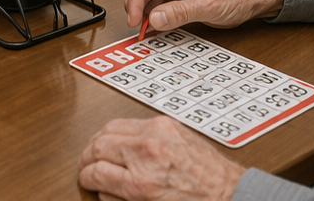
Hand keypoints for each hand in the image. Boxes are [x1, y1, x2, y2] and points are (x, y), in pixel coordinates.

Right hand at [78, 117, 244, 200]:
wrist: (229, 193)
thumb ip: (120, 198)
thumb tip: (102, 189)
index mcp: (142, 183)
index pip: (96, 173)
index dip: (85, 178)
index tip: (86, 180)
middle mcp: (147, 153)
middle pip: (97, 145)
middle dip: (86, 157)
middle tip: (86, 166)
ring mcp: (156, 133)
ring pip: (109, 127)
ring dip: (99, 140)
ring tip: (98, 151)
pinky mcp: (166, 122)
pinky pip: (130, 121)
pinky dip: (119, 131)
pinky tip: (119, 141)